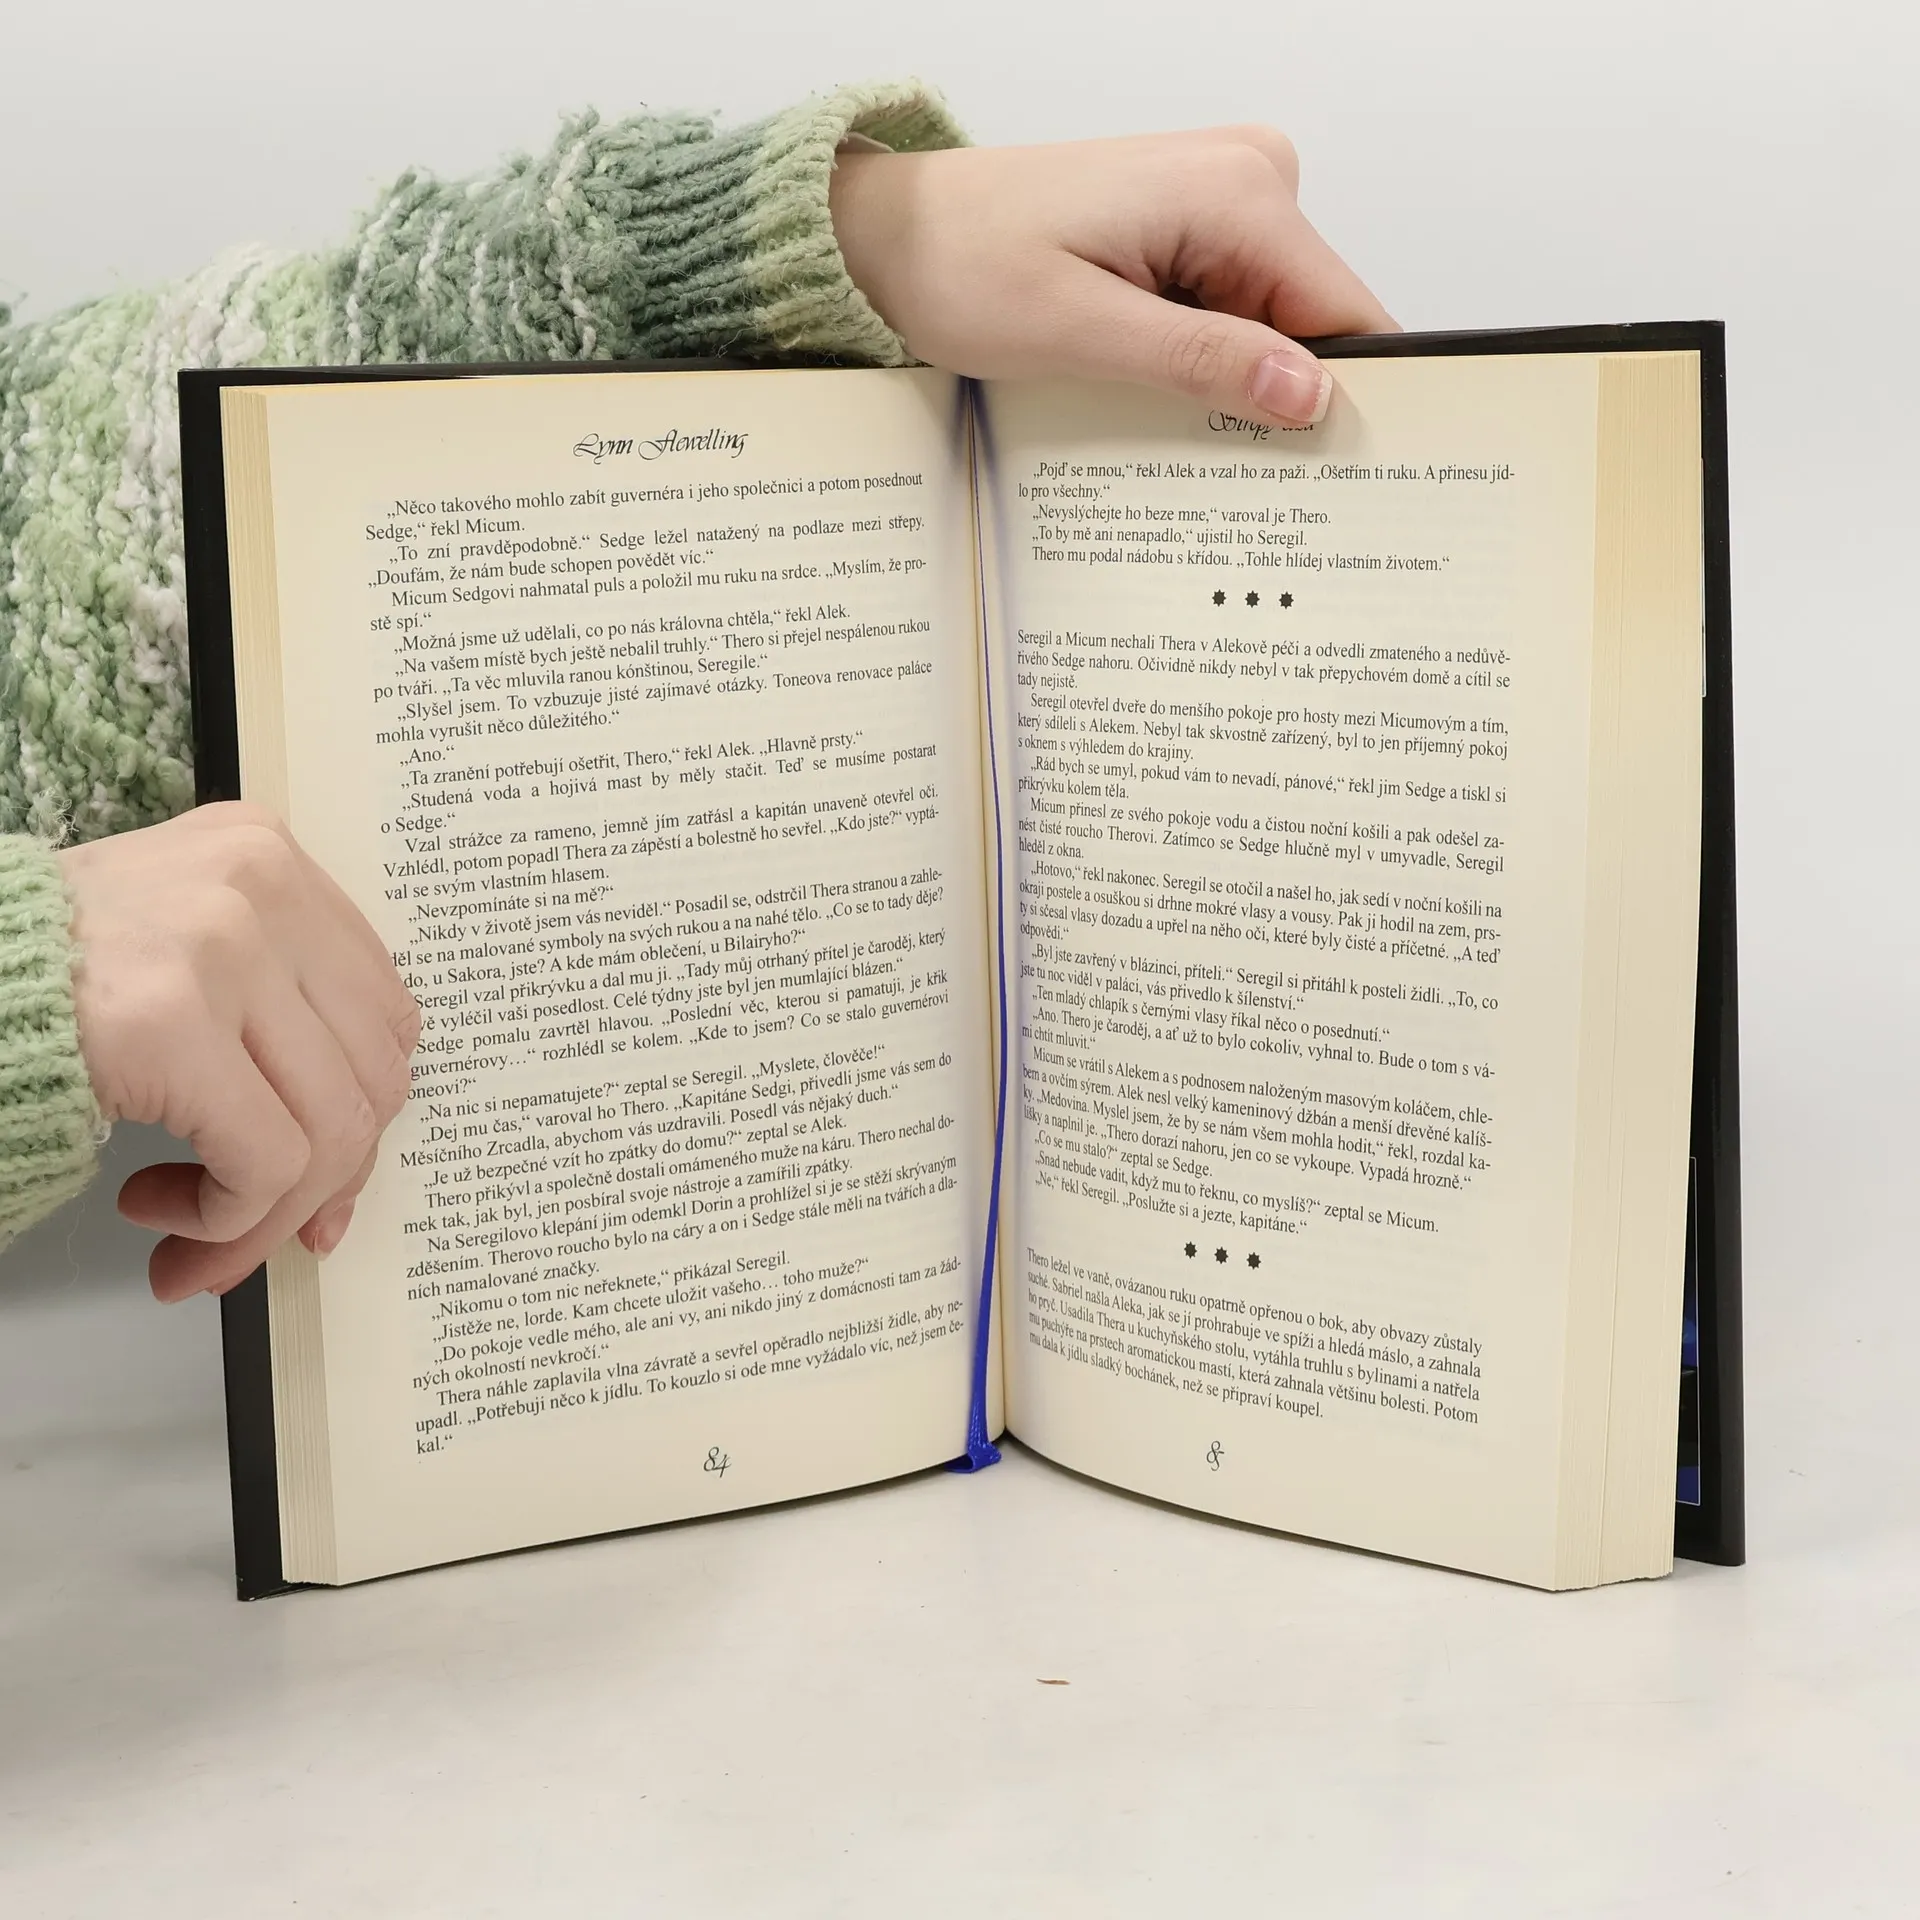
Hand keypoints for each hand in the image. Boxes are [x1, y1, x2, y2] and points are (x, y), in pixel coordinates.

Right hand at [59, 803, 418, 1300]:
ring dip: (263, 1217)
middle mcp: (260, 888)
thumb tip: (342, 1165)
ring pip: (330, 1129)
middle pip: (370, 1076)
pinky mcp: (171, 1025)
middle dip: (323, 1183)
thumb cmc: (32, 972)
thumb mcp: (178, 942)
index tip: (321, 1179)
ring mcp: (222, 950)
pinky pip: (266, 1160)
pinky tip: (155, 1207)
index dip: (363, 1113)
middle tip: (259, 1230)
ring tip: (189, 1238)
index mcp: (267, 857)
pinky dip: (225, 1218)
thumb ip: (272, 1013)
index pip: (381, 1013)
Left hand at [831, 127, 1395, 424]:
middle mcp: (1248, 176)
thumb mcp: (1083, 332)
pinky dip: (1204, 358)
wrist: (893, 235)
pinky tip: (1150, 383)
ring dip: (1231, 384)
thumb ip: (1203, 361)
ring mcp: (1223, 196)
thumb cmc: (963, 266)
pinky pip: (1233, 307)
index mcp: (1237, 191)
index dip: (1342, 403)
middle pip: (1313, 323)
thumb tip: (1309, 395)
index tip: (1328, 480)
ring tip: (1159, 417)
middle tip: (1214, 465)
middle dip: (1276, 400)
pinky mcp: (1194, 223)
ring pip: (1274, 324)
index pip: (1345, 315)